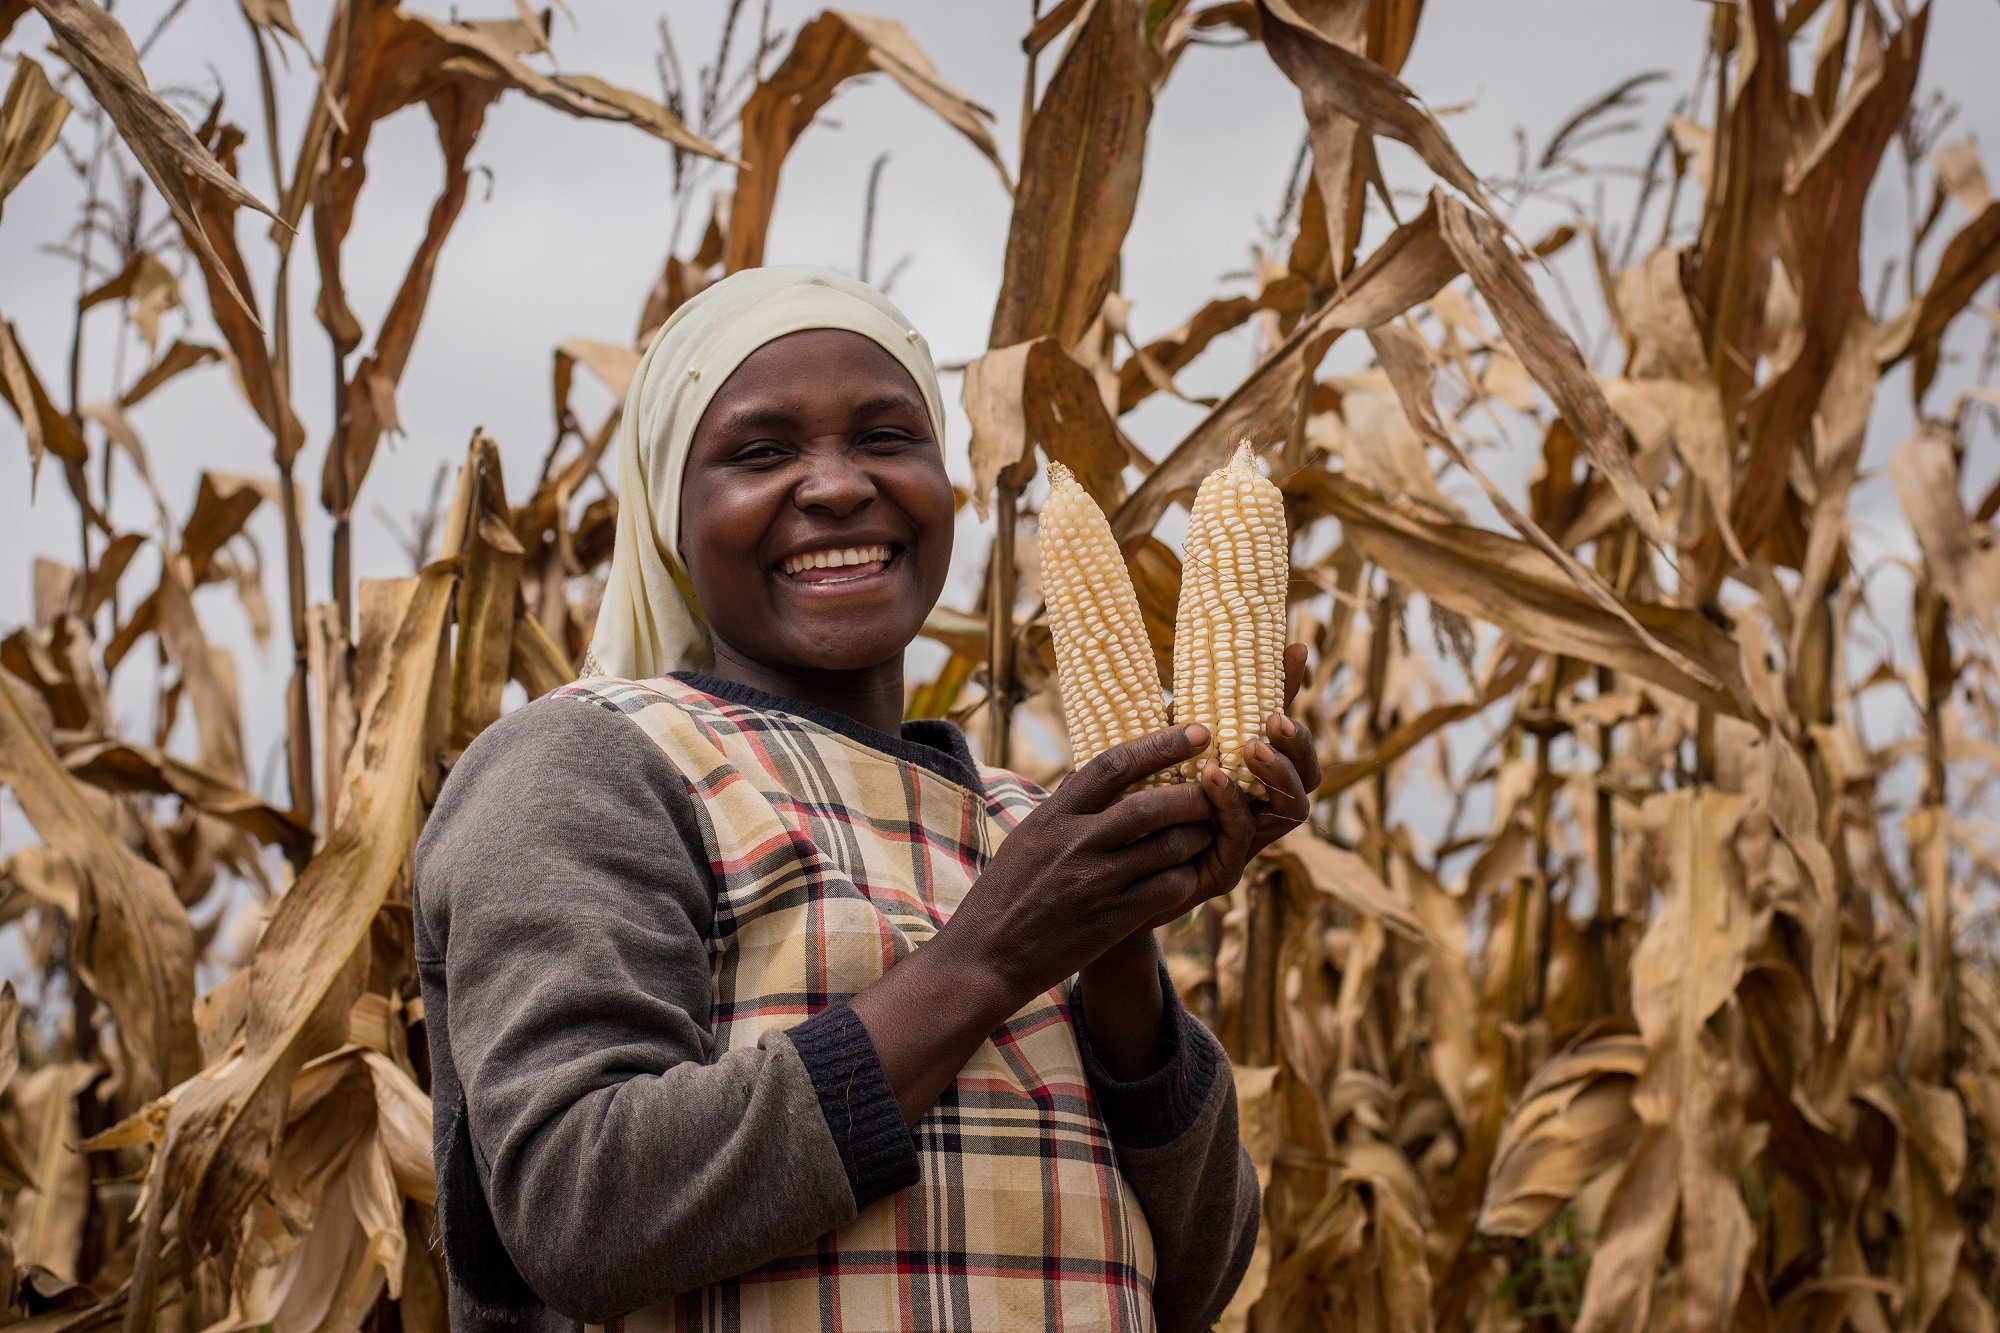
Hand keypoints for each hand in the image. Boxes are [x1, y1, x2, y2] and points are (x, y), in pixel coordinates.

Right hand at [940, 723, 1221, 1005]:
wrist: (985, 957)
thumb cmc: (1006, 895)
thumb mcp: (1029, 839)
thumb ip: (1068, 809)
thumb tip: (1108, 776)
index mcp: (1052, 816)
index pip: (1113, 765)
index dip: (1160, 744)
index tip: (1197, 731)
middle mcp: (1074, 843)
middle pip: (1150, 805)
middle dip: (1192, 795)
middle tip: (1215, 790)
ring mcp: (1095, 882)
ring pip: (1168, 847)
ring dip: (1196, 836)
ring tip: (1206, 833)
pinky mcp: (1112, 919)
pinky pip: (1167, 888)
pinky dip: (1184, 878)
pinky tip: (1186, 877)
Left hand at [1134, 642, 1323, 929]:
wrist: (1097, 864)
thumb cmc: (1130, 796)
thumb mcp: (1164, 743)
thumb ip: (1192, 709)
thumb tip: (1207, 647)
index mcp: (1251, 776)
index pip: (1289, 738)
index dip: (1293, 694)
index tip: (1293, 655)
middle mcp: (1260, 808)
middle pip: (1309, 777)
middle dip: (1300, 746)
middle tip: (1274, 720)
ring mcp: (1247, 840)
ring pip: (1294, 809)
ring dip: (1278, 774)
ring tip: (1252, 746)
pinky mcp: (1225, 869)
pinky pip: (1243, 834)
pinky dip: (1232, 801)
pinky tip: (1212, 775)